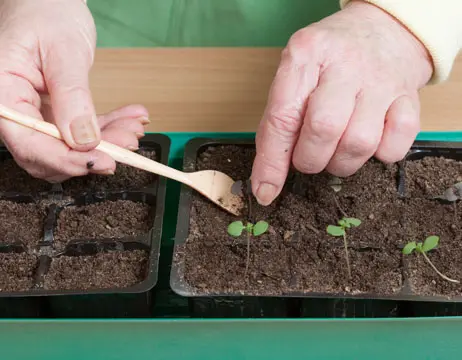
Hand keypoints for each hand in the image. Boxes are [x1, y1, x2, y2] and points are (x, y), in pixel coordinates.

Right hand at [0, 0, 141, 181]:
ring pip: (71, 147)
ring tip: (133, 128)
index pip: (30, 144)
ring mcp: (36, 113)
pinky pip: (81, 131)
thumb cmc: (46, 12)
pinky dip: (107, 128)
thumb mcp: (64, 52)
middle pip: (50, 153)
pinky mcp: (55, 112)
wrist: (49, 0)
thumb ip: (72, 98)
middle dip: (93, 154)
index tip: (104, 161)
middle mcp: (16, 110)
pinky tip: (129, 119)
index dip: (68, 160)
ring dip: (106, 142)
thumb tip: (83, 141)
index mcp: (4, 94)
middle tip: (126, 143)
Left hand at [251, 1, 432, 205]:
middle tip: (309, 156)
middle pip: (324, 130)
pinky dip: (379, 155)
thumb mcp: (295, 75)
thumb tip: (267, 183)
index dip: (272, 162)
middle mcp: (345, 64)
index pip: (282, 117)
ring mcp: (382, 80)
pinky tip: (370, 140)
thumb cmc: (329, 60)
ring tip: (337, 148)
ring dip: (342, 162)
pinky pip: (394, 147)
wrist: (383, 30)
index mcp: (305, 54)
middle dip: (310, 159)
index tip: (266, 191)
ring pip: (360, 144)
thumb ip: (279, 121)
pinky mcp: (410, 98)